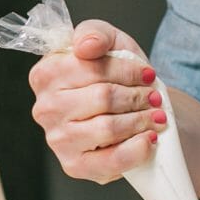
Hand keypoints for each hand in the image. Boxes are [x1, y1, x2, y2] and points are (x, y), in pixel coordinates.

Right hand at [28, 20, 163, 182]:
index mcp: (45, 74)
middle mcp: (44, 108)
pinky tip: (149, 139)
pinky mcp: (74, 166)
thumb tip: (86, 46)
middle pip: (102, 97)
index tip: (147, 74)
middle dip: (137, 96)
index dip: (127, 70)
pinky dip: (137, 149)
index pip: (90, 66)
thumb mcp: (109, 42)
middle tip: (155, 97)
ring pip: (108, 128)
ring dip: (141, 121)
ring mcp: (57, 140)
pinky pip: (110, 160)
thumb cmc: (115, 76)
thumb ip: (95, 33)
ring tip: (155, 116)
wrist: (129, 112)